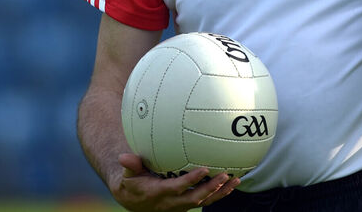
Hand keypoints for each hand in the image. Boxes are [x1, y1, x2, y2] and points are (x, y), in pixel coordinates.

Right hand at [111, 152, 239, 211]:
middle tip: (224, 176)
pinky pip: (206, 200)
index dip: (191, 181)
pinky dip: (220, 193)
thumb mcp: (128, 174)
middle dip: (210, 189)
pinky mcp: (187, 204)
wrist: (134, 200)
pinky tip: (233, 182)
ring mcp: (180, 205)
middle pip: (194, 199)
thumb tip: (124, 156)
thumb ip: (130, 165)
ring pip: (203, 202)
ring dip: (220, 192)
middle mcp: (171, 203)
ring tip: (236, 180)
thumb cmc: (132, 181)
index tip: (204, 169)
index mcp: (158, 193)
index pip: (177, 188)